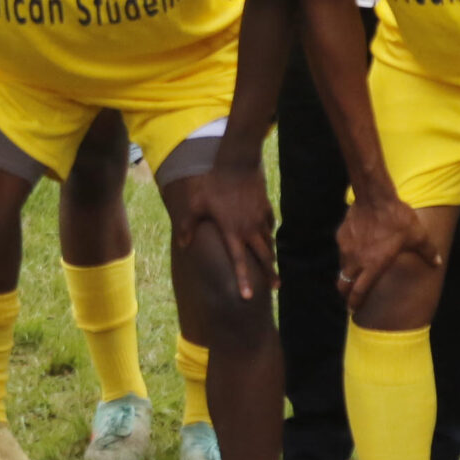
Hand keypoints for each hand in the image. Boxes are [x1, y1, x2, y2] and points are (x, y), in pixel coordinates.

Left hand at [174, 160, 276, 301]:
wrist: (237, 163)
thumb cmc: (213, 184)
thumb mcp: (196, 203)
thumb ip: (188, 225)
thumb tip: (183, 245)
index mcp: (232, 232)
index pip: (239, 262)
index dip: (244, 281)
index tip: (248, 297)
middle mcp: (249, 229)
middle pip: (263, 256)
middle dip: (270, 273)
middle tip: (276, 286)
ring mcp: (260, 218)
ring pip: (269, 241)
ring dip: (270, 254)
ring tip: (272, 265)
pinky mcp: (266, 207)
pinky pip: (269, 224)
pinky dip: (269, 232)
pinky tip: (268, 235)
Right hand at [335, 190, 436, 311]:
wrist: (375, 196)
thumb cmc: (397, 218)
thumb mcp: (418, 235)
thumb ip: (428, 252)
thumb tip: (437, 263)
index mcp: (373, 266)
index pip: (359, 291)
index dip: (355, 302)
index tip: (353, 309)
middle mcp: (356, 260)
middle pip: (343, 284)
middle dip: (345, 293)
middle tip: (350, 297)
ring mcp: (347, 248)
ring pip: (343, 267)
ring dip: (348, 273)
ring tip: (355, 273)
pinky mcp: (341, 235)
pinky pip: (343, 250)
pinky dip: (348, 254)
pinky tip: (356, 248)